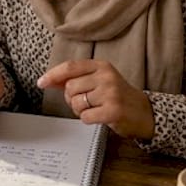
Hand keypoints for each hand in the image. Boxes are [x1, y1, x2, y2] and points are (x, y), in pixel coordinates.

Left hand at [35, 59, 153, 138]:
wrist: (144, 113)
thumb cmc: (118, 96)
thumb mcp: (99, 81)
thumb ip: (76, 79)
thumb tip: (49, 80)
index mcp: (101, 66)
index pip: (70, 67)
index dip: (53, 75)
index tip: (41, 83)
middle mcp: (106, 77)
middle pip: (70, 88)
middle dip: (71, 99)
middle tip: (85, 103)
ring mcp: (111, 93)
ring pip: (76, 103)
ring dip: (80, 110)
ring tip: (94, 109)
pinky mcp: (113, 110)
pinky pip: (85, 117)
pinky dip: (88, 119)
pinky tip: (100, 117)